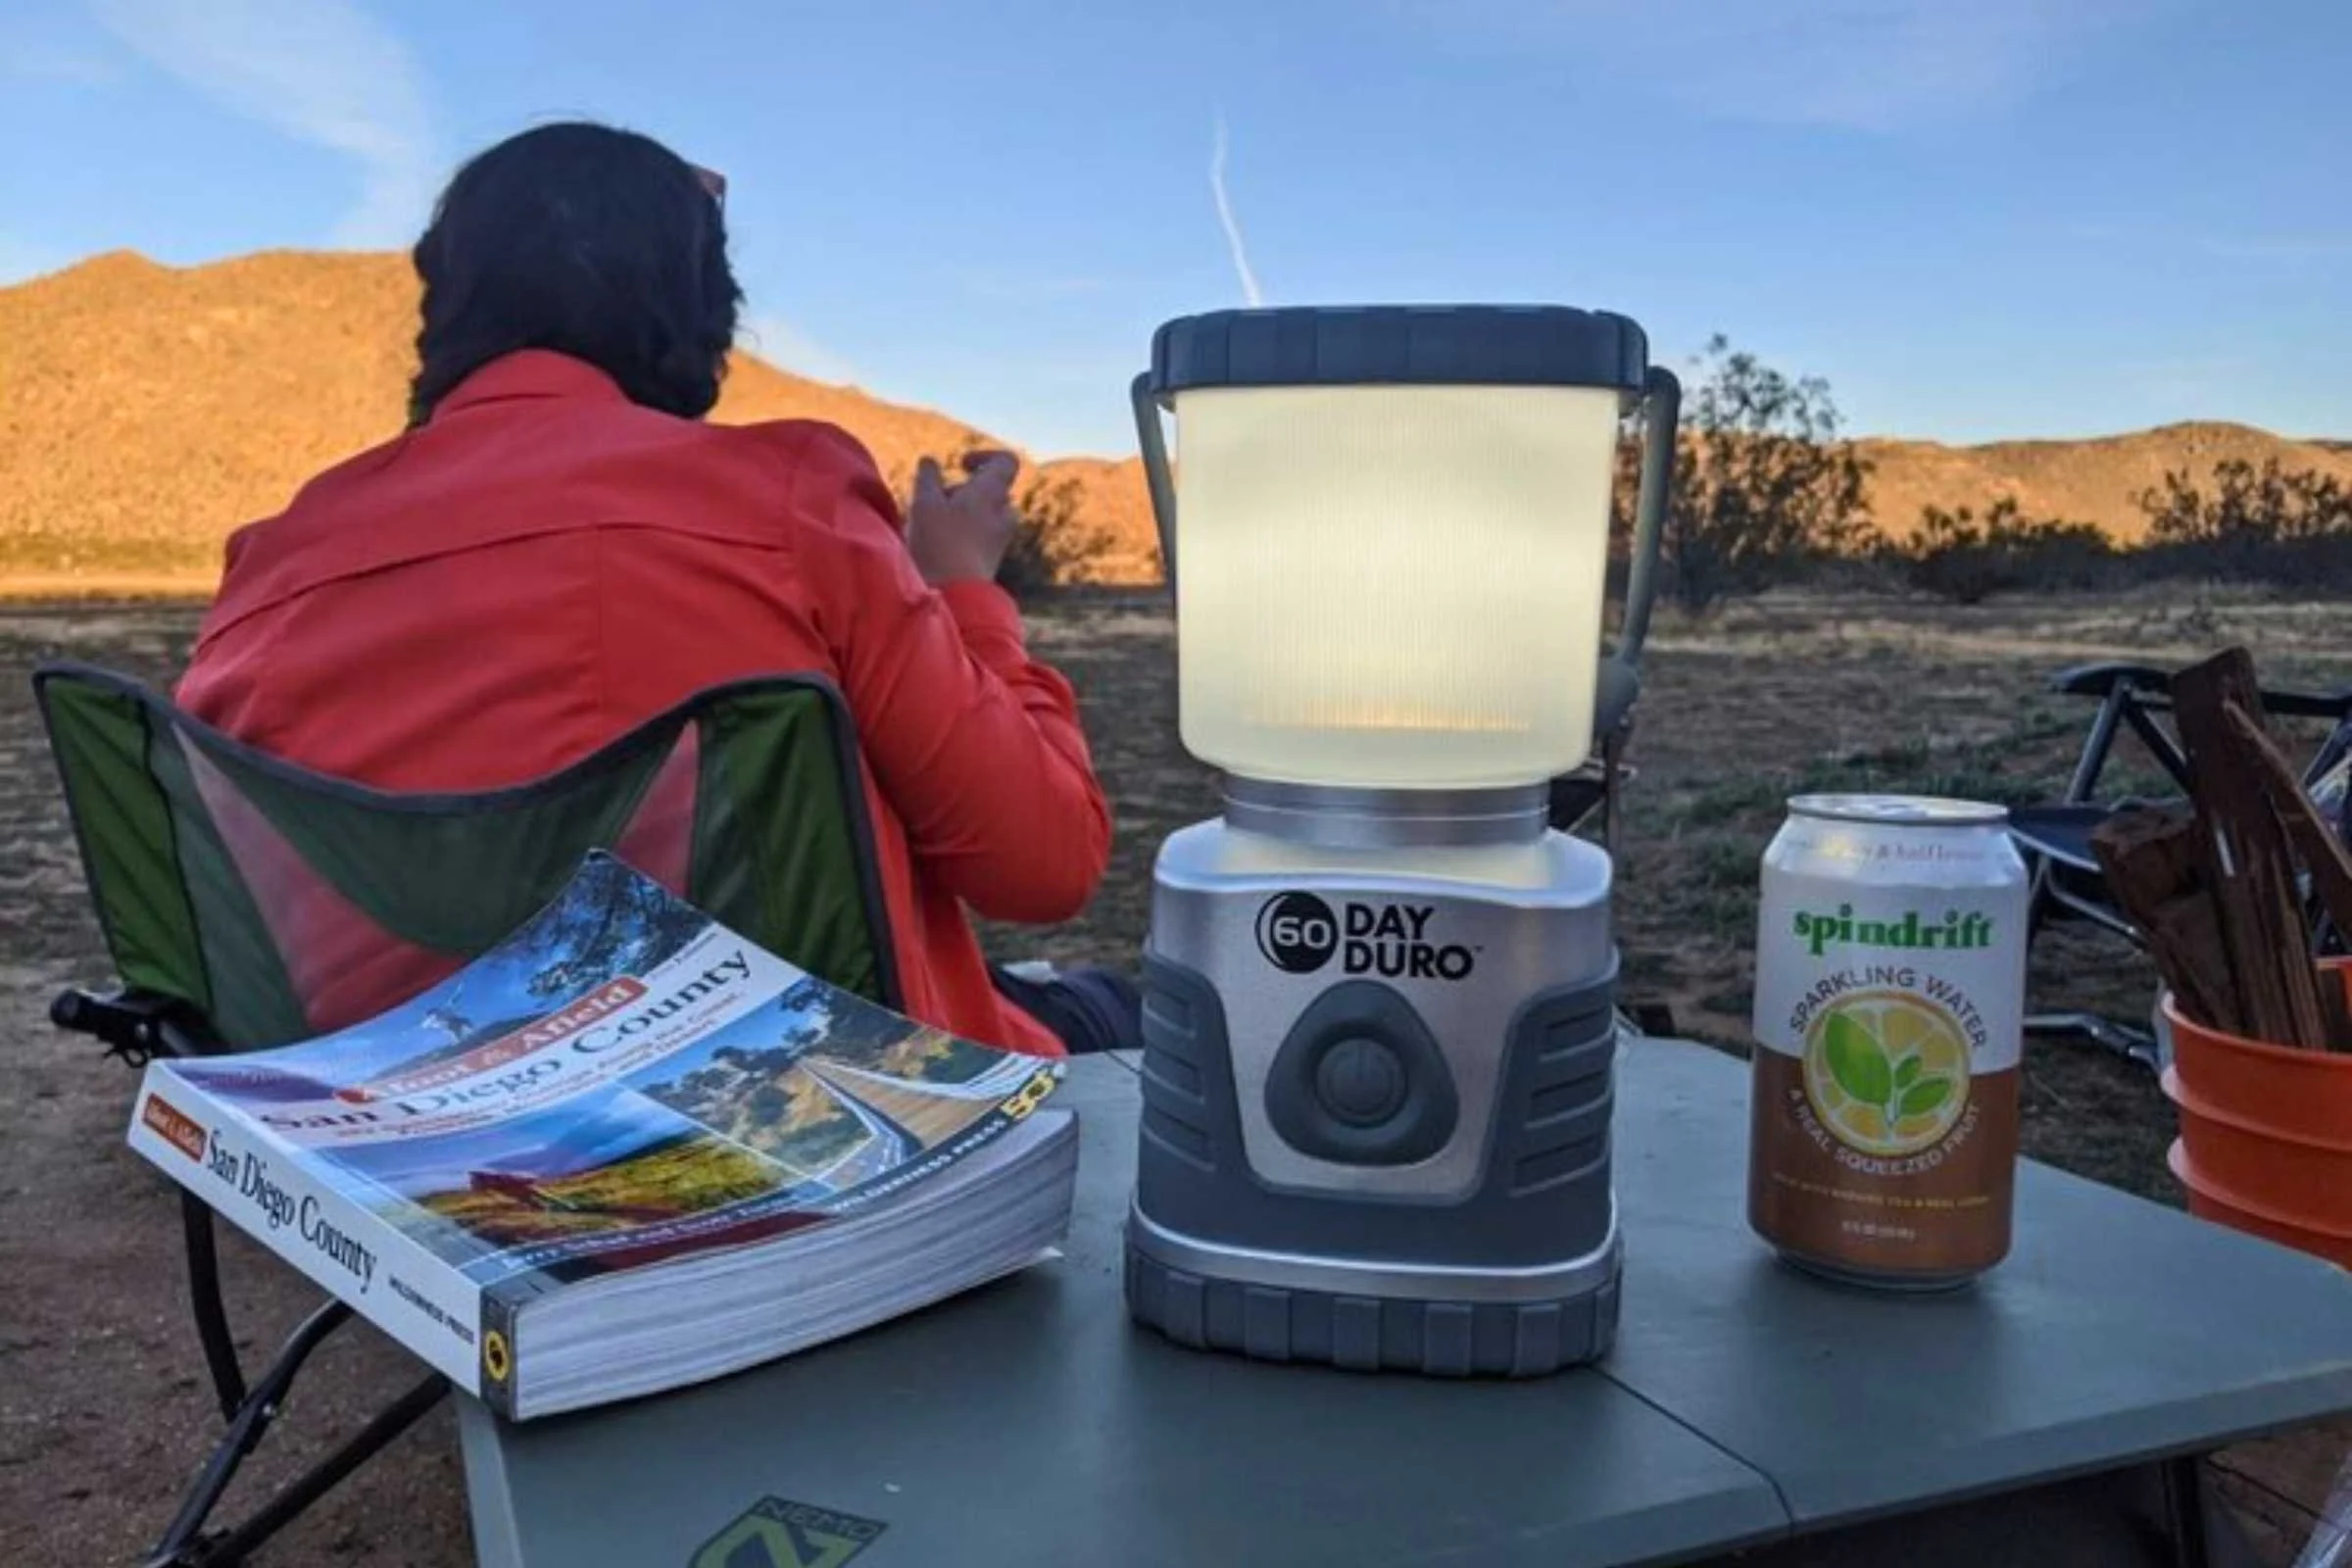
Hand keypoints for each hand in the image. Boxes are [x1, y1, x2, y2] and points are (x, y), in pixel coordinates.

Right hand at [906, 450, 1020, 585]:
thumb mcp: (924, 502)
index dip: (984, 457)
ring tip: (929, 526)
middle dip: (960, 490)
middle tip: (935, 503)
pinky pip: (978, 536)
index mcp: (993, 494)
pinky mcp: (990, 560)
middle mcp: (1003, 515)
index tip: (961, 465)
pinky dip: (959, 533)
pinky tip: (935, 548)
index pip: (1006, 462)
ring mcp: (999, 540)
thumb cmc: (938, 544)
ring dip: (957, 513)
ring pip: (981, 514)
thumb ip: (928, 476)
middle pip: (987, 490)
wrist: (954, 597)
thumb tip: (930, 462)